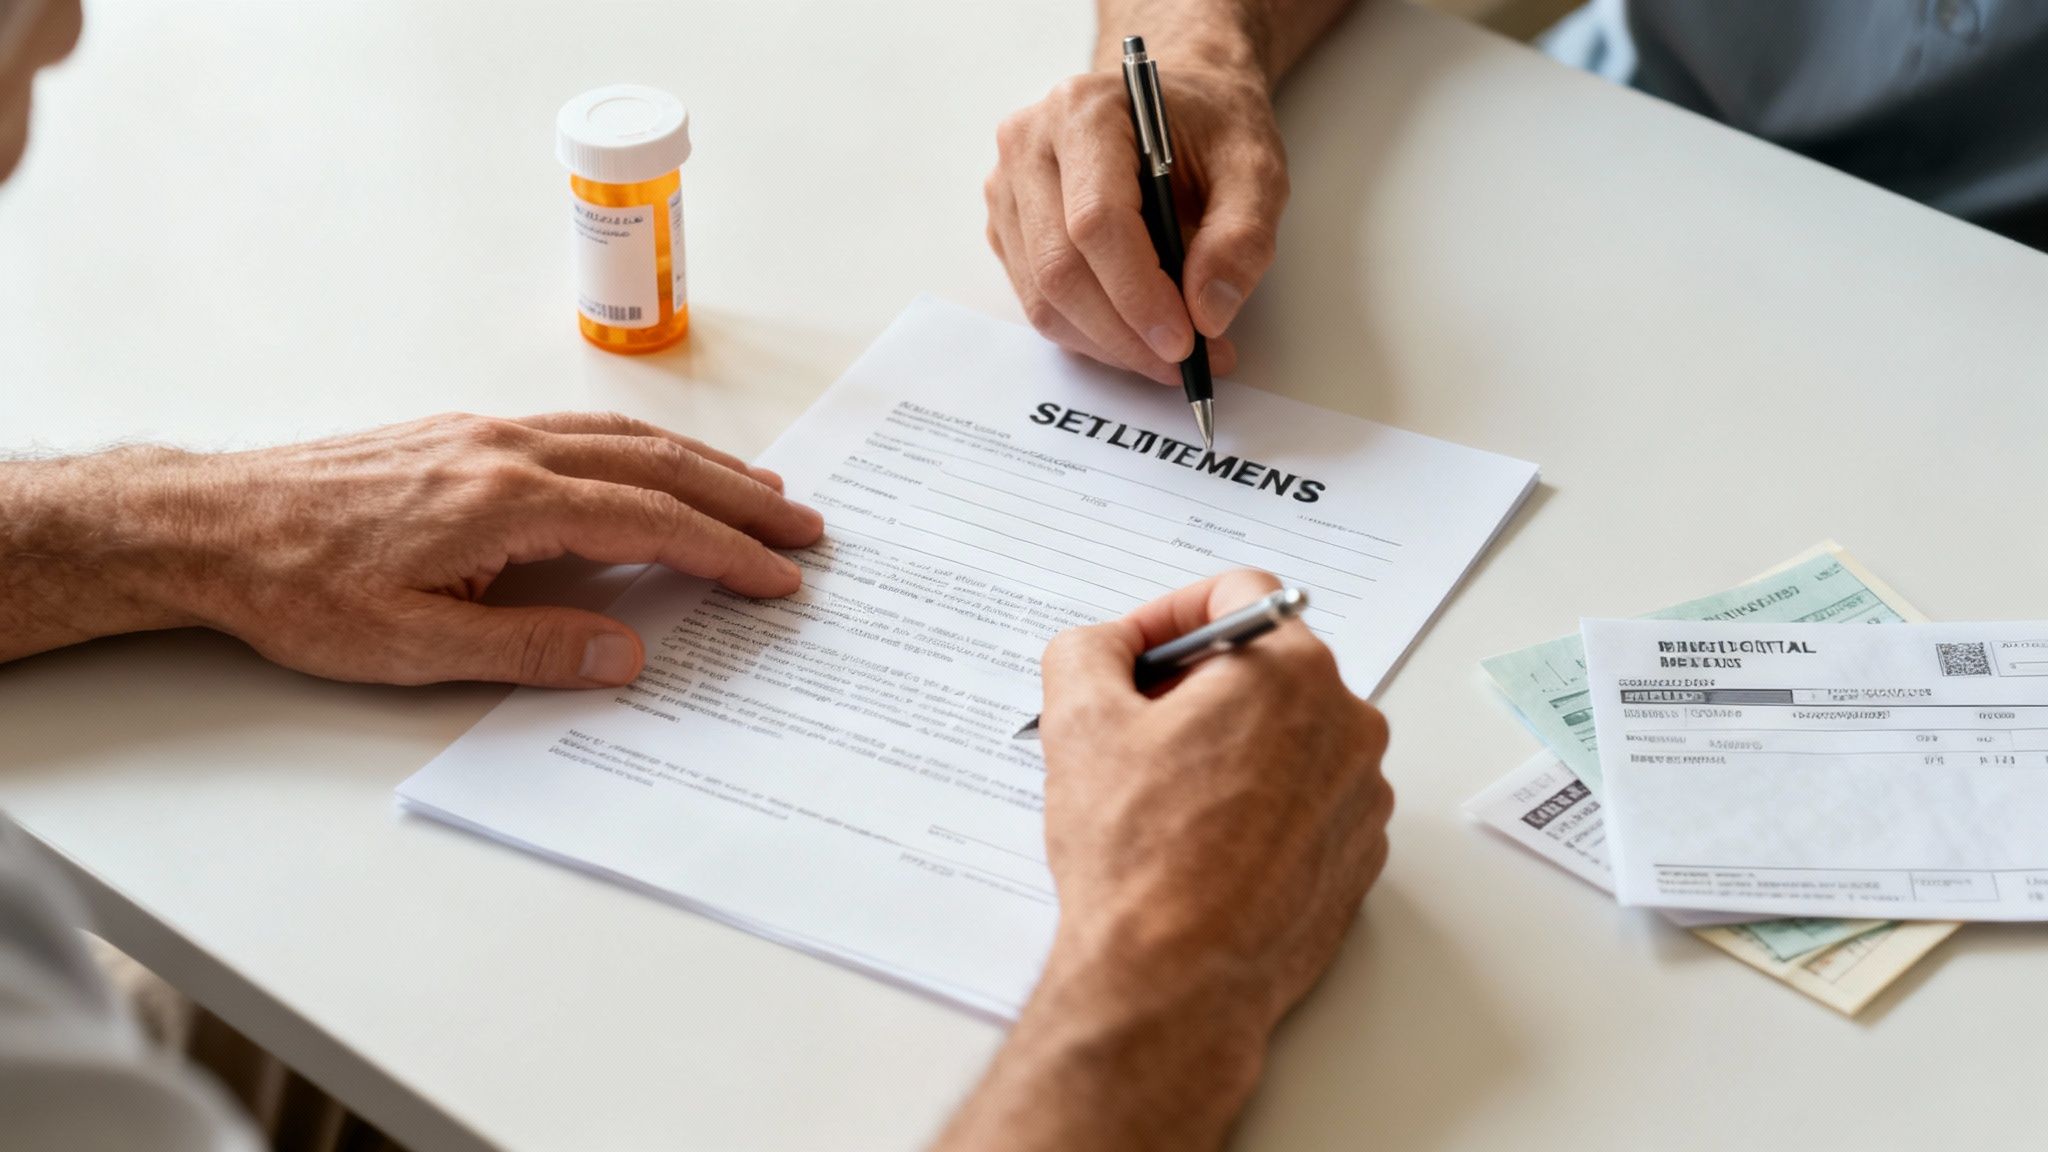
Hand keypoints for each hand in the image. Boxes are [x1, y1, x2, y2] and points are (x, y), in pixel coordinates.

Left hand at [0, 412, 822, 685]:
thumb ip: (532, 645)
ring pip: (622, 437)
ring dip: (701, 465)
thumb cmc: (298, 589)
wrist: (211, 525)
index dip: (725, 552)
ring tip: (758, 491)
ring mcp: (485, 432)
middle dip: (741, 497)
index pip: (648, 521)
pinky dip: (642, 449)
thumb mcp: (413, 645)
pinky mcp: (462, 431)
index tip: (780, 579)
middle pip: (656, 465)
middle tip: (807, 527)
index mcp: (505, 500)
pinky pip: (581, 429)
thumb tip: (630, 650)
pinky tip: (657, 467)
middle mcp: (506, 450)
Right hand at [984, 64, 1287, 384]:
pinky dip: (1089, 334)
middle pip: (1060, 269)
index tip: (1184, 341)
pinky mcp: (1009, 228)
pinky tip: (1135, 333)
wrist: (1181, 103)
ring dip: (1108, 344)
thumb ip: (1242, 236)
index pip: (1095, 223)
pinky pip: (1038, 303)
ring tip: (1169, 354)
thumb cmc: (1211, 126)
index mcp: (1084, 113)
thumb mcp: (1255, 167)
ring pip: (1042, 299)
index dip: (1137, 294)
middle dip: (1124, 335)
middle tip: (1186, 363)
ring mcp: (1008, 189)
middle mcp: (1029, 145)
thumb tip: (1208, 313)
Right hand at [1038, 568, 1390, 1031]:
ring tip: (1160, 796)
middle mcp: (1346, 724)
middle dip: (1194, 686)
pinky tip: (1199, 843)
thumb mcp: (1078, 721)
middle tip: (1132, 727)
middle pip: (1264, 668)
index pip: (1237, 595)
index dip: (1167, 616)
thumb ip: (1088, 650)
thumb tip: (1106, 646)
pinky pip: (1305, 801)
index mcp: (1290, 671)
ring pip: (1285, 737)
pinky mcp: (1357, 858)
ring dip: (1225, 747)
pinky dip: (1256, 805)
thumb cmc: (1139, 856)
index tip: (1131, 655)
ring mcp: (1361, 796)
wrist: (1175, 979)